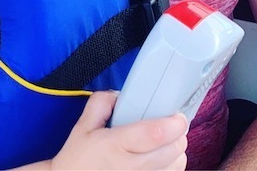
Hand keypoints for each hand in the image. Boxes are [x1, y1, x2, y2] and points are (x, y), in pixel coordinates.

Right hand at [50, 92, 186, 169]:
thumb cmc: (78, 159)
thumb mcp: (82, 127)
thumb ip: (100, 103)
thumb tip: (120, 94)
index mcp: (116, 145)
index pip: (155, 134)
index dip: (173, 123)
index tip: (177, 115)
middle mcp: (131, 167)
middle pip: (172, 151)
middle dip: (178, 135)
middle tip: (173, 125)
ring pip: (175, 166)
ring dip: (176, 152)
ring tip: (166, 142)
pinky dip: (171, 166)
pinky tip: (160, 159)